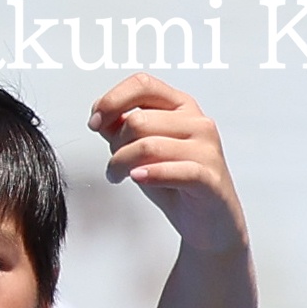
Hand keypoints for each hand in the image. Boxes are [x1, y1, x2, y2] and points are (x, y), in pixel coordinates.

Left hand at [89, 74, 246, 254]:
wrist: (210, 222)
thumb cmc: (179, 186)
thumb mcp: (145, 153)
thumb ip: (125, 132)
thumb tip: (102, 116)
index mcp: (182, 107)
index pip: (142, 85)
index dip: (112, 100)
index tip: (96, 121)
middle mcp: (197, 122)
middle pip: (138, 121)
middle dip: (115, 146)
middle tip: (113, 166)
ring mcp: (205, 149)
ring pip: (148, 146)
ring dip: (122, 164)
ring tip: (119, 177)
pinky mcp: (209, 177)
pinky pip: (173, 170)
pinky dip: (150, 174)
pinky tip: (139, 178)